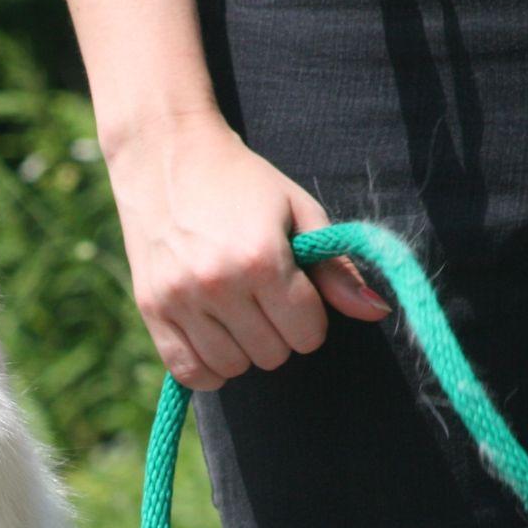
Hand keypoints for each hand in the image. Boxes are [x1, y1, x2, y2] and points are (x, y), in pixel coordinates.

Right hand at [104, 111, 390, 390]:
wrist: (167, 154)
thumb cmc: (242, 183)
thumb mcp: (298, 211)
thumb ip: (336, 267)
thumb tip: (376, 311)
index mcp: (262, 258)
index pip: (307, 334)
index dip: (310, 318)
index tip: (296, 294)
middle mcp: (219, 284)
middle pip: (272, 354)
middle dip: (278, 332)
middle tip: (264, 298)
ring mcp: (180, 299)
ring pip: (233, 368)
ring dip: (244, 349)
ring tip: (237, 314)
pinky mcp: (151, 310)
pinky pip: (189, 373)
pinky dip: (209, 368)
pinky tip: (214, 340)